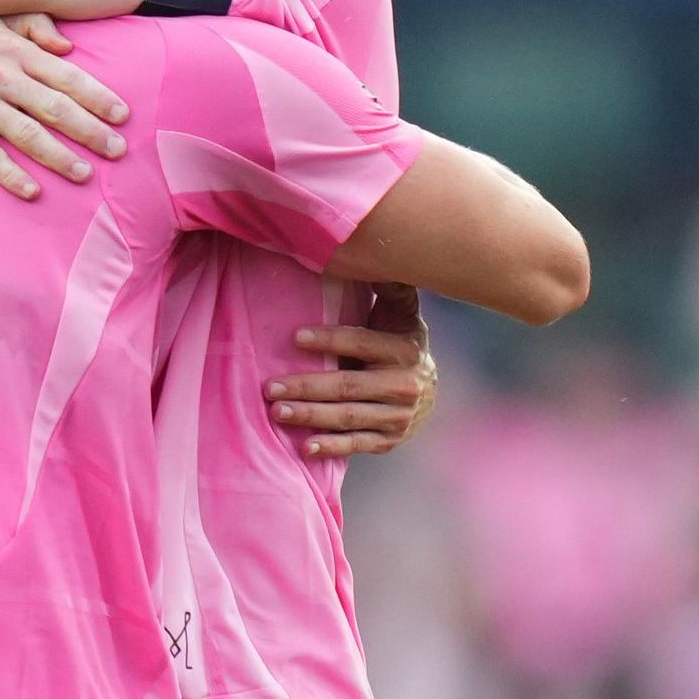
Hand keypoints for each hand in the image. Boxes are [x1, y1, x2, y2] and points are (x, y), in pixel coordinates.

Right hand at [0, 13, 126, 197]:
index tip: (123, 115)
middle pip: (55, 108)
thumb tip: (68, 46)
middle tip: (118, 150)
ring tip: (85, 174)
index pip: (66, 76)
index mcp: (13, 50)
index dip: (97, 96)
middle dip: (91, 131)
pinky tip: (33, 191)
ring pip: (27, 134)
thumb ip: (32, 26)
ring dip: (60, 156)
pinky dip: (11, 175)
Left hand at [265, 296, 439, 459]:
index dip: (329, 340)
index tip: (295, 337)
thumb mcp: (402, 312)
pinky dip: (331, 447)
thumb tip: (376, 251)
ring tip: (277, 411)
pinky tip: (305, 446)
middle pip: (349, 386)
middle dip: (307, 386)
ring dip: (311, 416)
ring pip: (349, 417)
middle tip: (270, 386)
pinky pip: (357, 444)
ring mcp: (398, 417)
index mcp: (404, 350)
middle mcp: (404, 385)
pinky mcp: (389, 440)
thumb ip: (389, 287)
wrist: (429, 390)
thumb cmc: (399, 340)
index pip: (361, 343)